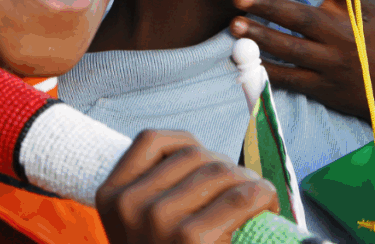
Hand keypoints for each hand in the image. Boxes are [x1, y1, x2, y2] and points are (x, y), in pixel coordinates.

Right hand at [96, 130, 279, 243]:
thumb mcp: (142, 225)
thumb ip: (159, 189)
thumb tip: (207, 157)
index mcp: (111, 196)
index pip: (152, 140)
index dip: (189, 145)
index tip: (209, 165)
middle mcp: (129, 205)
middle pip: (195, 155)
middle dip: (227, 167)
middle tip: (246, 189)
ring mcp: (156, 220)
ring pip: (219, 169)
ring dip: (248, 180)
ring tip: (258, 200)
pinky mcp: (189, 239)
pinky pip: (240, 195)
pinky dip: (260, 194)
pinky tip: (264, 203)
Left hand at [230, 0, 374, 134]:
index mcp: (357, 8)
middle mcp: (343, 34)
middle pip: (302, 18)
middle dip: (269, 6)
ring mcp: (332, 63)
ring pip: (290, 49)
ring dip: (260, 37)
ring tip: (234, 25)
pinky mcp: (324, 87)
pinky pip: (290, 79)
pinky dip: (267, 72)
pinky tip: (245, 62)